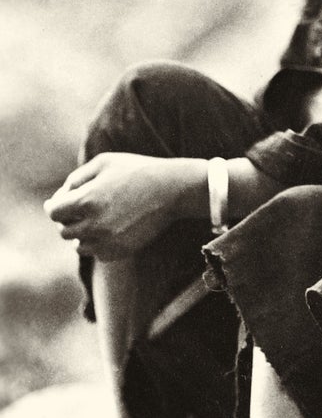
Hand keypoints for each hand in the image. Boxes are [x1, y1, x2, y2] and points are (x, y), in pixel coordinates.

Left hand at [44, 153, 202, 259]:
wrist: (172, 190)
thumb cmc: (137, 170)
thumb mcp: (103, 163)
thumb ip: (76, 179)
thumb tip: (60, 197)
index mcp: (86, 200)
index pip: (54, 213)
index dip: (55, 206)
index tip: (59, 203)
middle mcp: (94, 224)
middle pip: (64, 231)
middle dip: (68, 219)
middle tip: (80, 210)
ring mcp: (108, 241)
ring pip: (79, 246)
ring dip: (82, 234)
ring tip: (94, 221)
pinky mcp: (122, 251)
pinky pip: (98, 254)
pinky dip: (98, 245)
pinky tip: (108, 231)